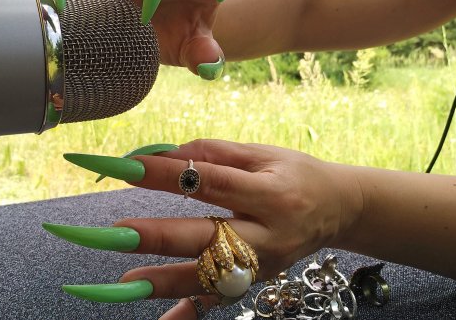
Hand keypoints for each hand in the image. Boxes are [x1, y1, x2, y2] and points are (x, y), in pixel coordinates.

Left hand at [50, 139, 362, 317]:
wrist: (340, 210)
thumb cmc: (296, 173)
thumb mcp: (263, 153)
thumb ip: (212, 152)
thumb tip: (161, 155)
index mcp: (269, 194)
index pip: (208, 181)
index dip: (164, 175)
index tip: (122, 166)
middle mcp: (266, 235)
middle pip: (207, 238)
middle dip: (158, 236)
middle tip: (115, 233)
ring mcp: (261, 266)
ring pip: (209, 279)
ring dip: (165, 282)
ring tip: (125, 282)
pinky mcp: (255, 282)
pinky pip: (219, 301)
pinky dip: (190, 314)